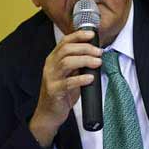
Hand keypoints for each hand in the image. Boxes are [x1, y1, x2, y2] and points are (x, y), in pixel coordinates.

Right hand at [29, 30, 101, 147]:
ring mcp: (51, 78)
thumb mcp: (69, 73)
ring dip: (85, 60)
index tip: (92, 34)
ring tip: (98, 62)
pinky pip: (67, 83)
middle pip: (67, 50)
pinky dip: (80, 79)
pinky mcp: (54, 91)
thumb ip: (78, 63)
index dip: (78, 35)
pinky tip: (90, 78)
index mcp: (54, 58)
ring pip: (67, 63)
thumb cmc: (62, 91)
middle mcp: (50, 66)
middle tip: (99, 52)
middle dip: (85, 48)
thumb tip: (96, 53)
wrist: (49, 113)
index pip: (65, 41)